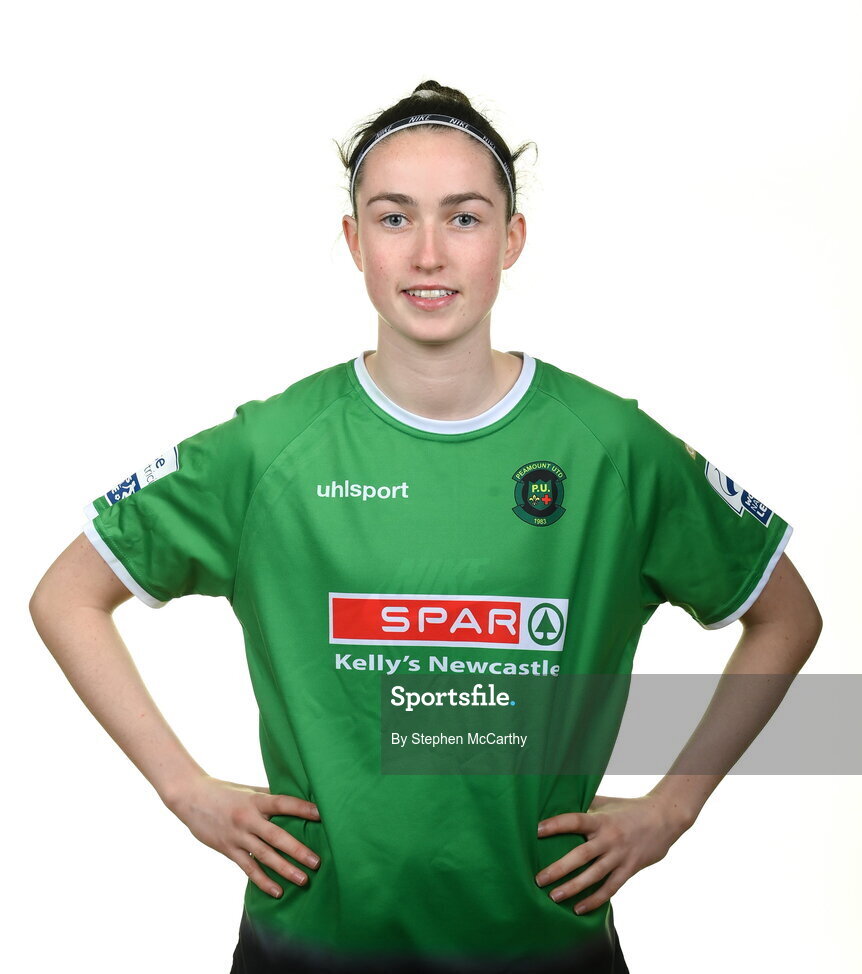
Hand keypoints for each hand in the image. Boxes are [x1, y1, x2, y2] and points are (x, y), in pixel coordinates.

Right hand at [166, 773, 321, 897]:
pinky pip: (248, 868)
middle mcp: (247, 819)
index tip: (322, 814)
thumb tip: (296, 799)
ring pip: (264, 856)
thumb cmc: (225, 791)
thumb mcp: (249, 790)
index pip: (283, 803)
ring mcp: (237, 836)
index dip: (302, 808)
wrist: (192, 798)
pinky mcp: (228, 850)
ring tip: (302, 880)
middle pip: (276, 836)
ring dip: (284, 869)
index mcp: (255, 800)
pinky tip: (277, 891)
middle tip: (316, 862)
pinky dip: (263, 881)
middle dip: (298, 850)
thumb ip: (269, 796)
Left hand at [535, 793, 692, 913]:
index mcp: (602, 819)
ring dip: (573, 887)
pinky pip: (610, 888)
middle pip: (581, 855)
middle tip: (539, 879)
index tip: (537, 830)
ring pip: (594, 875)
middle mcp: (610, 838)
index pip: (576, 820)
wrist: (664, 819)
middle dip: (559, 868)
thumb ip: (586, 803)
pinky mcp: (629, 869)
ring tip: (554, 896)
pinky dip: (594, 900)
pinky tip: (578, 908)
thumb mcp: (607, 802)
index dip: (557, 824)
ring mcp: (620, 856)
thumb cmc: (630, 808)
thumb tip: (560, 799)